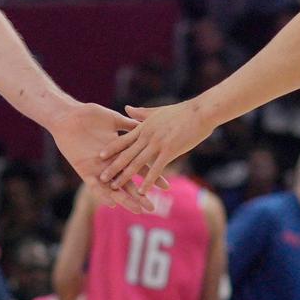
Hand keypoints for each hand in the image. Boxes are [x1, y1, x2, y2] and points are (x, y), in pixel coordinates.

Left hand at [49, 103, 162, 213]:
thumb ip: (128, 125)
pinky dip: (102, 195)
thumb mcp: (112, 119)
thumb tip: (144, 124)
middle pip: (129, 182)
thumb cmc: (89, 115)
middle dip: (140, 196)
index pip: (139, 167)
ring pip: (113, 189)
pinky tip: (111, 204)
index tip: (166, 188)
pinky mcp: (84, 170)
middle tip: (153, 209)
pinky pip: (94, 186)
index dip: (151, 177)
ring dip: (125, 200)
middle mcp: (109, 164)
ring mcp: (97, 169)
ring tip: (137, 211)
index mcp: (118, 152)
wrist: (67, 116)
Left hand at [98, 102, 213, 194]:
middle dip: (113, 166)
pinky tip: (142, 191)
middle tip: (102, 178)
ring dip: (125, 176)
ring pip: (137, 163)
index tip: (100, 156)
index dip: (111, 149)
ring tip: (115, 186)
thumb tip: (126, 108)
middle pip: (126, 154)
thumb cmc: (181, 112)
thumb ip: (141, 113)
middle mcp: (147, 136)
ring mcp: (157, 144)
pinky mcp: (169, 151)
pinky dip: (148, 181)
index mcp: (144, 127)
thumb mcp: (157, 111)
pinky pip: (156, 169)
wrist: (199, 112)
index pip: (123, 139)